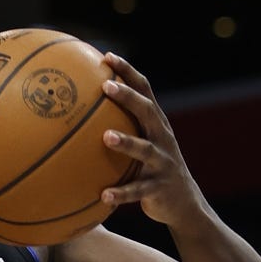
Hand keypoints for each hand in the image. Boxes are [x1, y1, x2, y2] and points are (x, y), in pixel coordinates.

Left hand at [98, 52, 209, 228]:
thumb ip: (119, 129)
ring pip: (144, 149)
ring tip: (105, 137)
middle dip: (128, 97)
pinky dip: (121, 193)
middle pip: (147, 111)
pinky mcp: (159, 188)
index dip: (128, 72)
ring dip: (126, 142)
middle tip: (105, 86)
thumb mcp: (141, 146)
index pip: (144, 90)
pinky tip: (103, 195)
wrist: (183, 204)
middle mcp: (162, 138)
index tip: (108, 56)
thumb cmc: (151, 170)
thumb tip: (77, 118)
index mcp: (156, 125)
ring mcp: (162, 163)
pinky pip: (137, 191)